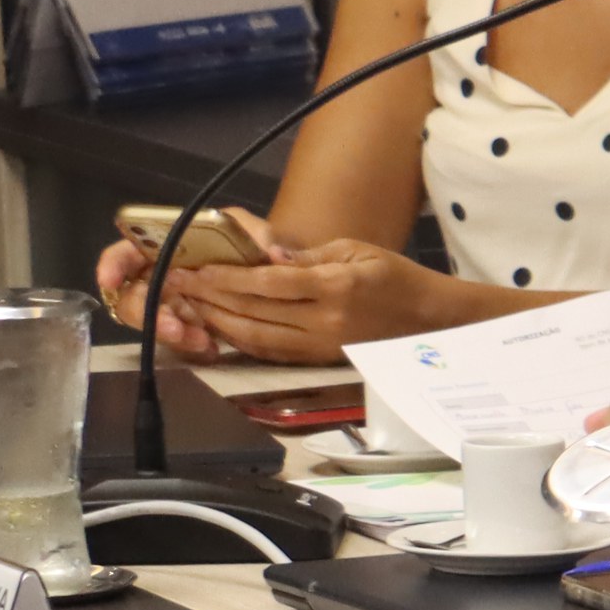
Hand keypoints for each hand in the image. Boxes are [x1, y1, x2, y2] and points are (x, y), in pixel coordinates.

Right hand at [95, 229, 280, 356]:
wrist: (269, 275)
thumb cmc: (250, 245)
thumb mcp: (253, 233)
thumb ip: (259, 238)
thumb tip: (276, 254)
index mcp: (166, 247)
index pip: (125, 252)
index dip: (112, 265)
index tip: (110, 281)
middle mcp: (160, 275)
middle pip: (133, 296)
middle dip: (150, 314)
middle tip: (177, 328)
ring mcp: (171, 303)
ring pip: (152, 322)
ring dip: (172, 334)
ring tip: (203, 342)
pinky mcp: (185, 326)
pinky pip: (177, 340)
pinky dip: (191, 346)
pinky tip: (213, 349)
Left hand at [157, 238, 459, 361]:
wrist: (432, 320)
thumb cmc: (396, 278)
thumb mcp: (355, 250)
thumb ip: (306, 256)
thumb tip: (264, 257)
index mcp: (335, 287)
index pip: (267, 282)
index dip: (225, 276)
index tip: (193, 268)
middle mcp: (325, 321)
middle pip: (254, 311)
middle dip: (210, 297)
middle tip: (177, 285)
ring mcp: (322, 345)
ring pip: (256, 336)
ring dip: (218, 322)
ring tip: (190, 306)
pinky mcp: (321, 360)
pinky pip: (271, 352)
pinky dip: (241, 341)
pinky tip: (221, 328)